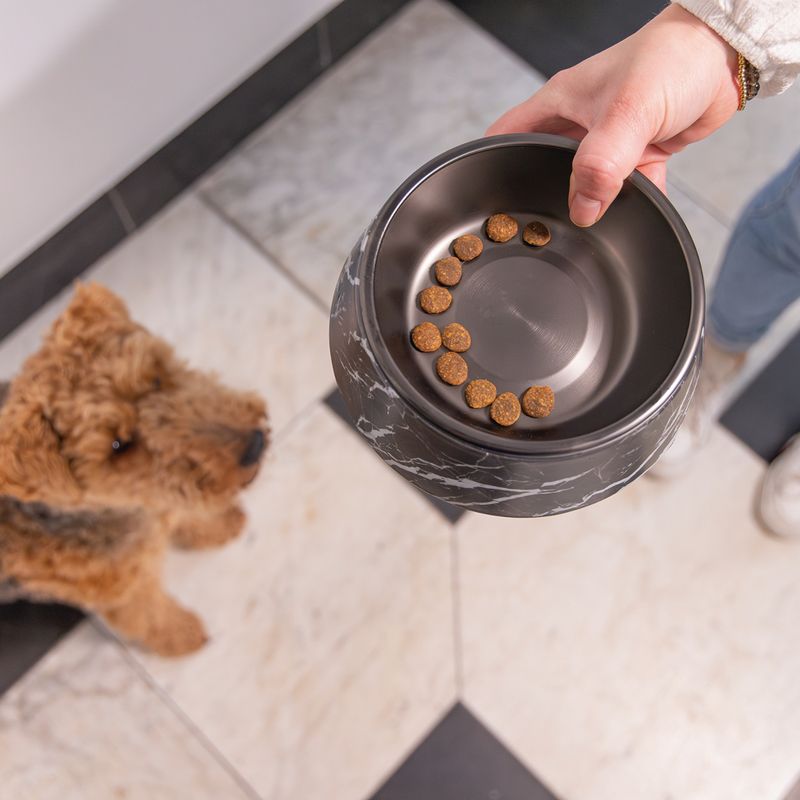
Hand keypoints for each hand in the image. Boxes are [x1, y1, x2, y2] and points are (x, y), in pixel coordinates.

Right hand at [487, 5, 739, 225]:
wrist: (726, 54)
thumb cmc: (671, 58)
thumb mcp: (628, 111)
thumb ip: (600, 162)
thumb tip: (582, 208)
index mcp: (558, 103)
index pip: (506, 136)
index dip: (492, 164)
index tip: (488, 198)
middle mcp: (577, 122)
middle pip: (544, 167)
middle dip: (543, 194)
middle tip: (538, 225)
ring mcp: (608, 140)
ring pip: (587, 183)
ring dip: (593, 202)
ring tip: (589, 225)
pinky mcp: (637, 151)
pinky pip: (627, 187)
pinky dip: (634, 201)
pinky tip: (638, 211)